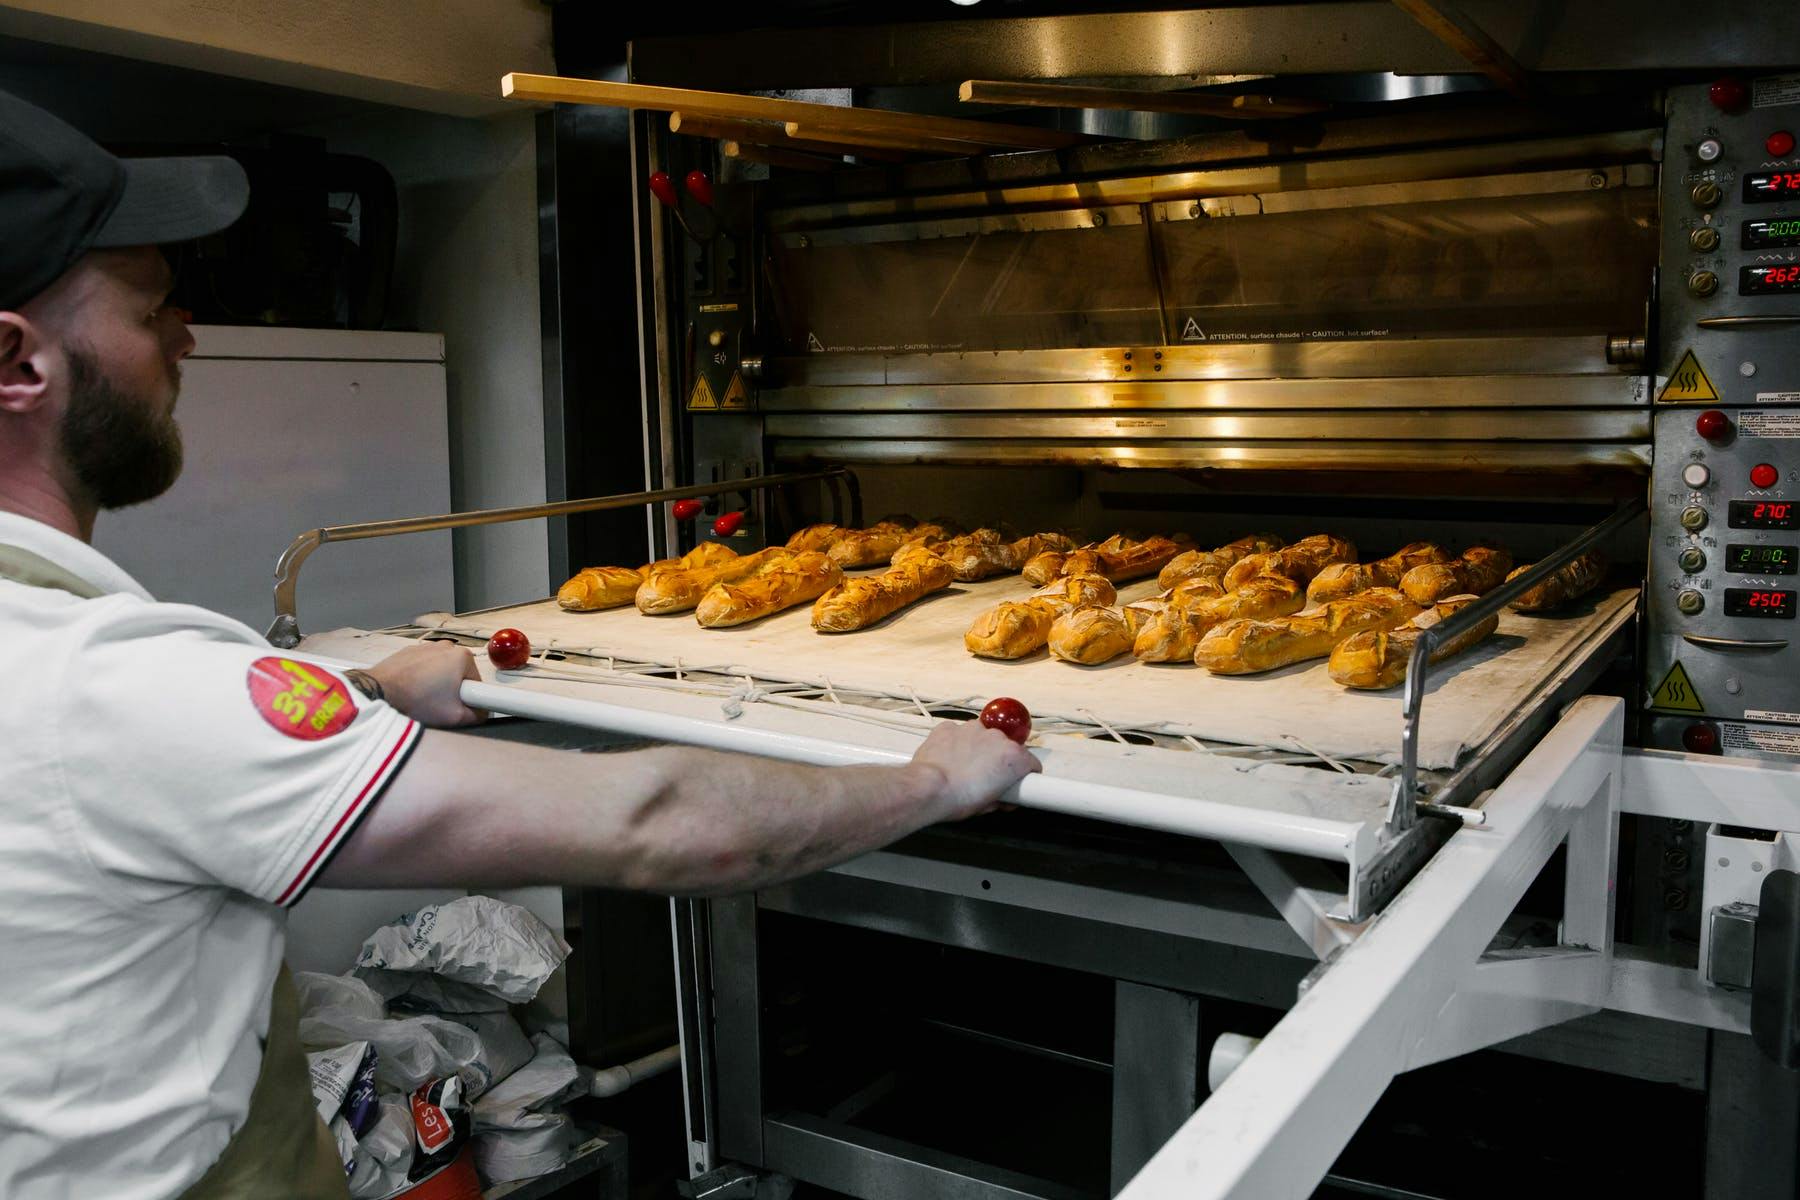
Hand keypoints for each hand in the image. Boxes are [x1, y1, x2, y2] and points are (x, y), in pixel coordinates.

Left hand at [367, 641, 484, 727]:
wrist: (380, 692)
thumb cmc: (417, 700)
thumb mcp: (455, 716)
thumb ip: (477, 715)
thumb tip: (482, 713)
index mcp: (463, 657)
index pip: (477, 682)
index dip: (471, 698)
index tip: (458, 707)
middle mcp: (447, 646)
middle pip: (459, 674)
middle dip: (452, 690)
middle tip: (440, 705)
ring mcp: (426, 647)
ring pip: (441, 670)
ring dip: (436, 683)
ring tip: (423, 698)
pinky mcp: (410, 652)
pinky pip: (423, 667)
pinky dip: (420, 678)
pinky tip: (412, 690)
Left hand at [910, 720, 1040, 821]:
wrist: (928, 789)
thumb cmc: (959, 799)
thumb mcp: (990, 805)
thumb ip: (1003, 795)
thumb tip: (1003, 797)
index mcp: (1013, 757)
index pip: (1031, 763)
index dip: (1024, 774)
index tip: (1016, 781)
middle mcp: (996, 737)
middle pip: (1005, 748)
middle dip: (999, 762)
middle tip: (986, 779)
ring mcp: (972, 729)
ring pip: (981, 737)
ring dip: (977, 749)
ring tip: (964, 769)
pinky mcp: (950, 727)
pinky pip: (958, 733)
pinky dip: (956, 743)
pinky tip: (949, 758)